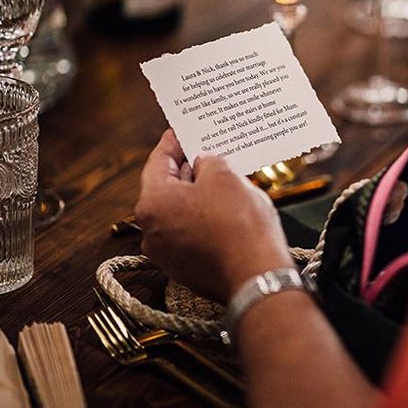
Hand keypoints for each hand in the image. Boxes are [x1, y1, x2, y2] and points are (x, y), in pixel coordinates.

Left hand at [134, 129, 293, 302]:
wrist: (256, 277)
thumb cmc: (239, 225)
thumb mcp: (225, 176)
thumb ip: (207, 162)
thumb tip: (203, 164)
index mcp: (152, 204)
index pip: (157, 162)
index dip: (172, 142)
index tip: (180, 130)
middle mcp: (151, 231)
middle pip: (165, 189)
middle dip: (186, 169)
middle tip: (203, 150)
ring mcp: (166, 253)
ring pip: (178, 212)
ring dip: (196, 194)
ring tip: (220, 177)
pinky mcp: (185, 268)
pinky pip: (189, 232)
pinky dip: (202, 218)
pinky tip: (223, 206)